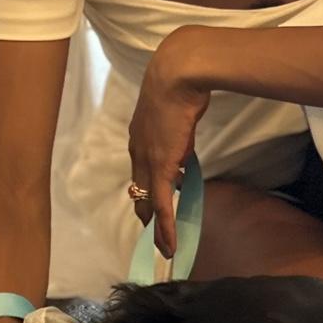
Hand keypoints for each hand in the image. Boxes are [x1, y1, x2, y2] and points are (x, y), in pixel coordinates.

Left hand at [128, 27, 211, 259]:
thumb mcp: (177, 113)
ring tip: (163, 246)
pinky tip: (169, 244)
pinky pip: (161, 205)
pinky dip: (165, 228)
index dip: (145, 191)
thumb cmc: (181, 85)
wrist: (177, 75)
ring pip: (148, 203)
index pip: (140, 172)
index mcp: (140, 138)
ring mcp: (147, 161)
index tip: (151, 205)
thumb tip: (184, 152)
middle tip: (154, 234)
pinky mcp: (160, 167)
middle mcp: (138, 152)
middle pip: (139, 192)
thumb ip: (178, 135)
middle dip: (146, 215)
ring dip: (156, 228)